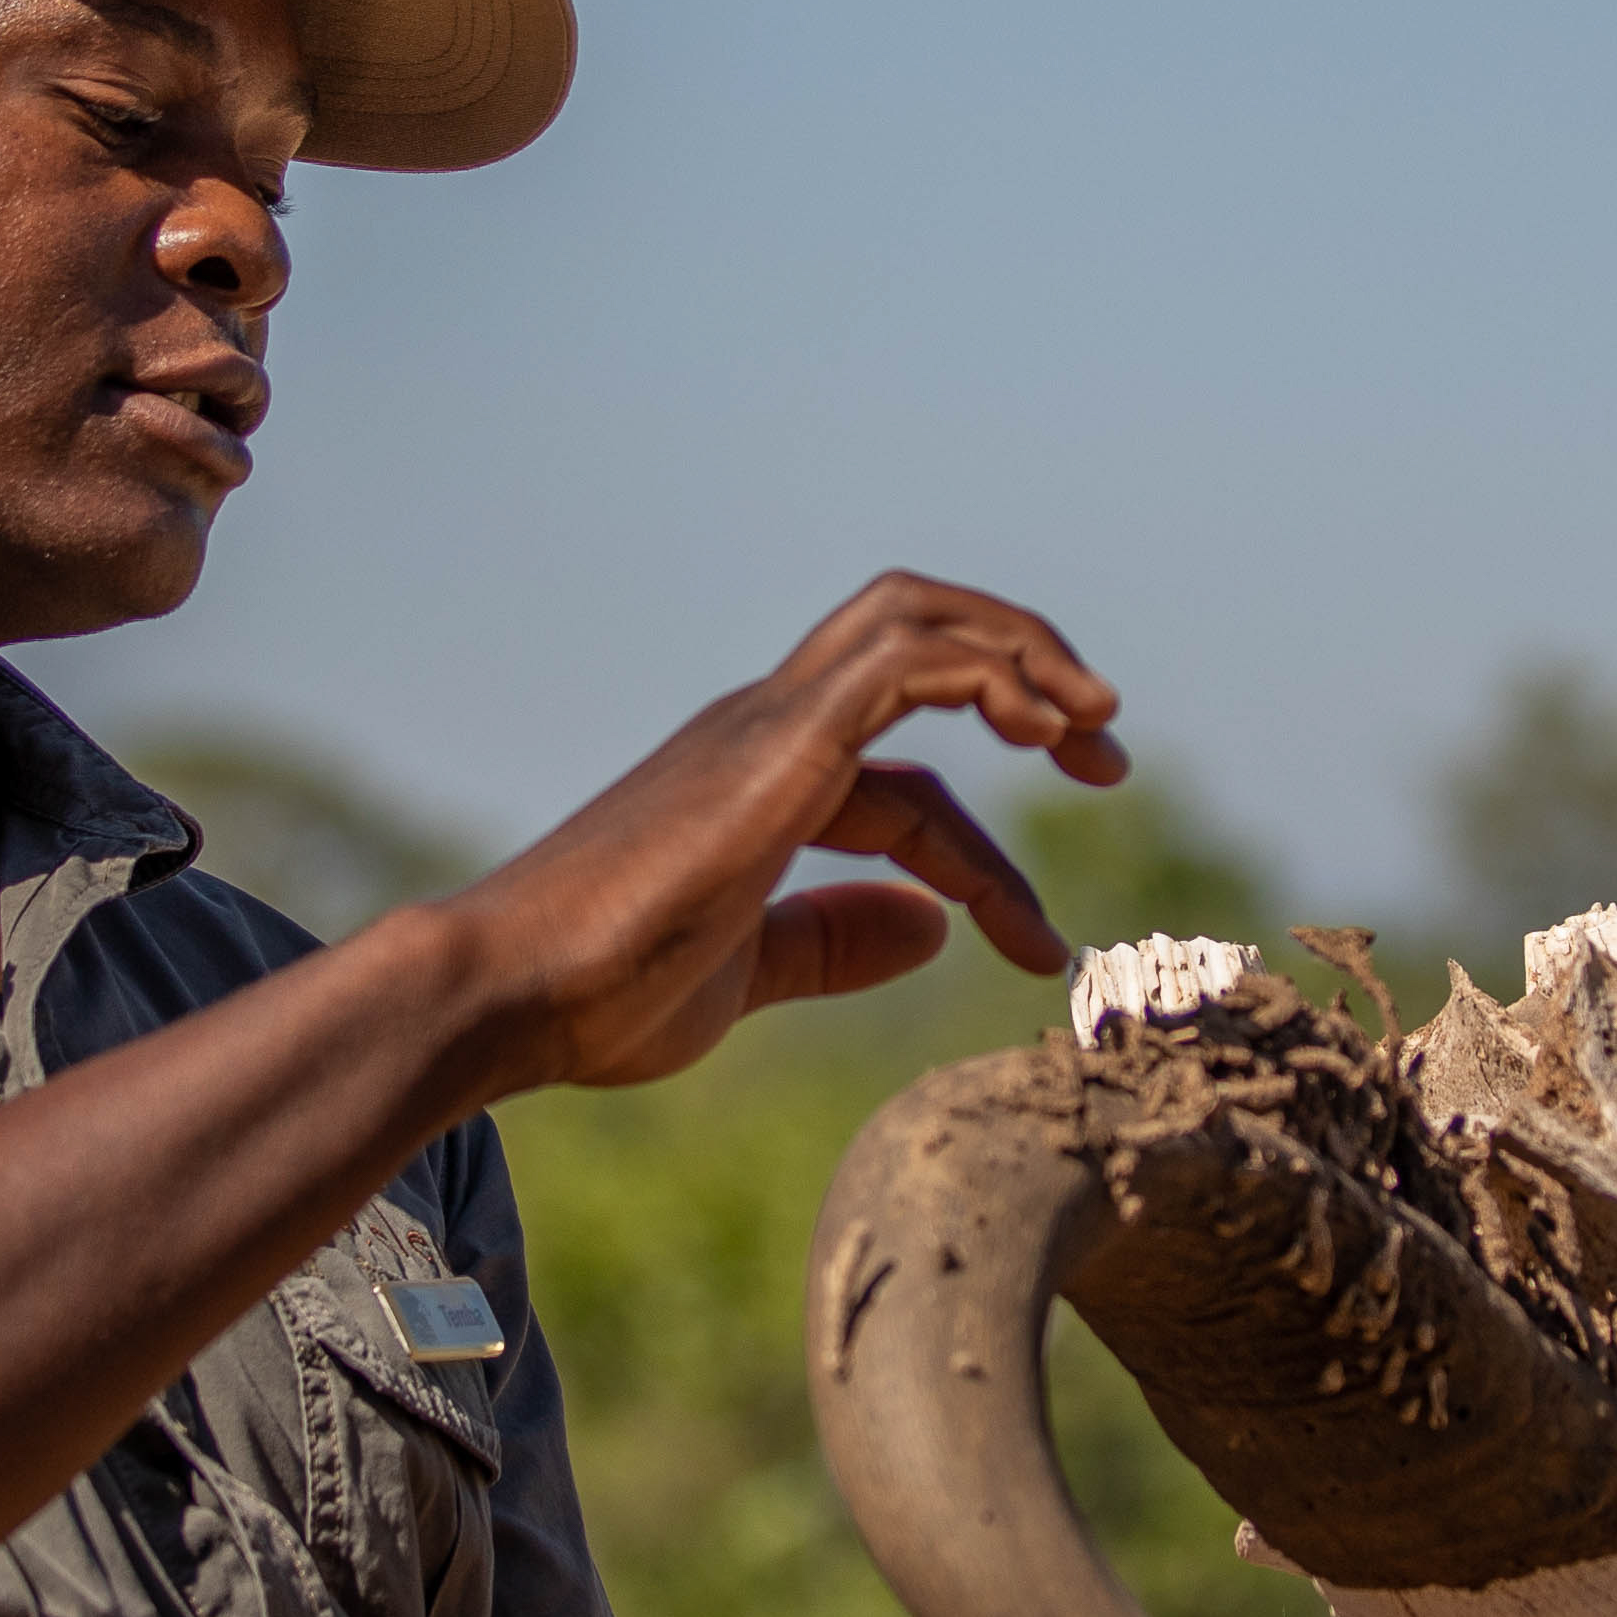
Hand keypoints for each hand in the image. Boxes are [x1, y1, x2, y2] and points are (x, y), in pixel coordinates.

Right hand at [442, 572, 1130, 1093]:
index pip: (907, 791)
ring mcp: (766, 725)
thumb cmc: (597, 997)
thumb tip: (930, 929)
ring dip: (1024, 655)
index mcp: (757, 785)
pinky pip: (909, 658)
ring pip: (917, 620)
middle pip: (914, 638)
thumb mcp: (743, 975)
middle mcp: (763, 731)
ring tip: (1098, 729)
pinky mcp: (777, 740)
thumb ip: (828, 944)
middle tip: (1107, 751)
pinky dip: (994, 671)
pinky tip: (1050, 727)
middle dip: (1026, 672)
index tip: (1042, 952)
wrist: (509, 992)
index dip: (988, 868)